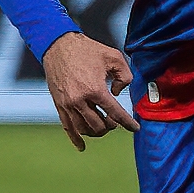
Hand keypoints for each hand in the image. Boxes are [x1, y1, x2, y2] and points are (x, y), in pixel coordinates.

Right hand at [41, 31, 139, 150]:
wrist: (58, 45)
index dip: (128, 123)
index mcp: (95, 89)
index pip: (115, 113)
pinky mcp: (59, 105)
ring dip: (97, 131)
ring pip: (85, 129)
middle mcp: (80, 100)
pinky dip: (76, 139)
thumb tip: (119, 93)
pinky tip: (82, 147)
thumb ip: (125, 76)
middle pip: (100, 125)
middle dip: (111, 125)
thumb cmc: (86, 49)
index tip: (135, 128)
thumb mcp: (114, 57)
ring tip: (103, 125)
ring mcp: (68, 105)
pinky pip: (68, 127)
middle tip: (115, 120)